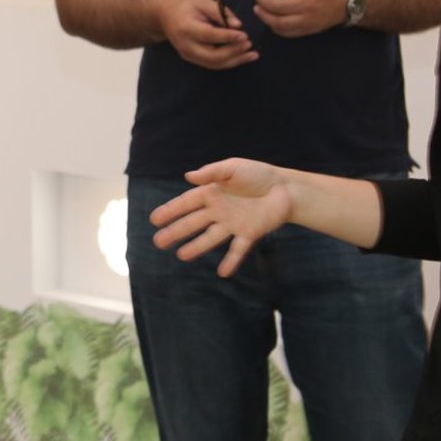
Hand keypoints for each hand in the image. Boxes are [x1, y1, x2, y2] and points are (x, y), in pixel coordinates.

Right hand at [150, 159, 293, 276]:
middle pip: (193, 223)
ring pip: (210, 237)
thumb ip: (212, 172)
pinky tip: (223, 273)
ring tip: (181, 256)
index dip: (170, 211)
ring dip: (196, 247)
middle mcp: (219, 211)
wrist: (286, 188)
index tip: (154, 219)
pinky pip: (238, 249)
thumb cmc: (258, 175)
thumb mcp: (233, 167)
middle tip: (158, 242)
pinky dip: (231, 261)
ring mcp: (233, 224)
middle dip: (175, 232)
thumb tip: (188, 176)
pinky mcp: (249, 233)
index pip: (186, 204)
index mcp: (213, 193)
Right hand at [155, 0, 256, 69]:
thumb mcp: (202, 1)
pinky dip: (230, 62)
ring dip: (236, 60)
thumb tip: (238, 25)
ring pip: (215, 64)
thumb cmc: (186, 5)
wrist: (165, 16)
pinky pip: (213, 64)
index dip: (228, 37)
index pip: (210, 36)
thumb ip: (221, 12)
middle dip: (234, 52)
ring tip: (253, 54)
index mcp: (186, 28)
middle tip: (250, 44)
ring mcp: (188, 55)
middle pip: (213, 56)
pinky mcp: (193, 60)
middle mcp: (186, 46)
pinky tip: (243, 57)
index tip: (245, 35)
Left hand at [250, 0, 348, 37]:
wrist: (346, 1)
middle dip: (262, 1)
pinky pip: (287, 32)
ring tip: (258, 9)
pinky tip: (270, 19)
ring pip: (280, 22)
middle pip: (278, 6)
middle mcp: (308, 4)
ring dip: (264, 16)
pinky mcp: (308, 30)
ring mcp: (308, 20)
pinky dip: (274, 27)